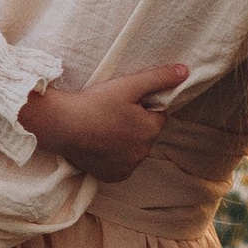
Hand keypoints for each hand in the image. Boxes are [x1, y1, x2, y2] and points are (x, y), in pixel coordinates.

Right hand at [21, 63, 188, 180]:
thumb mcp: (128, 85)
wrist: (61, 125)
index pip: (157, 115)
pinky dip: (114, 156)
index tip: (124, 101)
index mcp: (150, 130)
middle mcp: (143, 153)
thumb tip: (185, 71)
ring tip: (103, 126)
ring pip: (133, 149)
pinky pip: (120, 164)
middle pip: (145, 133)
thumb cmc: (95, 103)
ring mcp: (127, 167)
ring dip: (125, 140)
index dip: (143, 106)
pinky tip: (100, 144)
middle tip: (111, 112)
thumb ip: (158, 78)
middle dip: (135, 124)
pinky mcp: (112, 176)